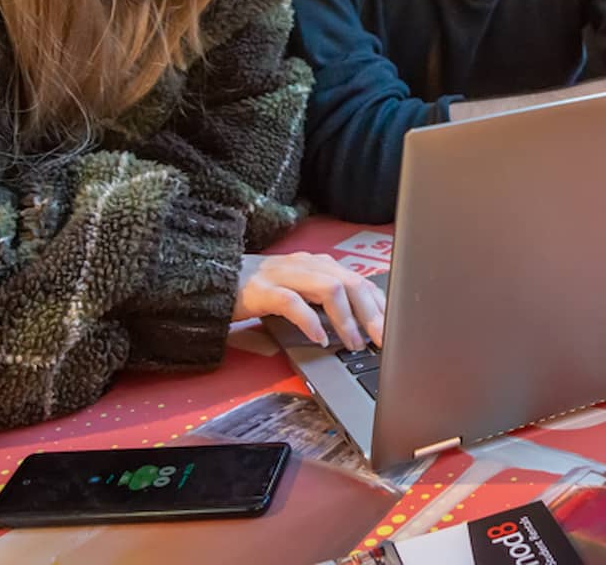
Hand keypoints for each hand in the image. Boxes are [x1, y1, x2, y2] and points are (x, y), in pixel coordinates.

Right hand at [232, 252, 384, 351]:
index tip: (394, 328)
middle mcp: (305, 264)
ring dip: (346, 318)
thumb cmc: (258, 289)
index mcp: (317, 264)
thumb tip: (359, 327)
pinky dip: (309, 321)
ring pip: (328, 288)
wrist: (210, 278)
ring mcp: (282, 274)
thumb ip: (323, 301)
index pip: (358, 280)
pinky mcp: (260, 289)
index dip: (380, 304)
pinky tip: (319, 339)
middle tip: (383, 340)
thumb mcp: (297, 290)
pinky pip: (291, 302)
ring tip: (353, 342)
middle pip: (350, 283)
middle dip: (372, 313)